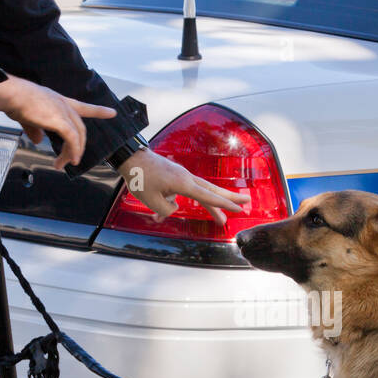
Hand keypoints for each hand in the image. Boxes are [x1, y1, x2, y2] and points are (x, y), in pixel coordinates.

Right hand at [0, 75, 115, 169]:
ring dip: (73, 152)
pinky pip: (72, 139)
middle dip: (78, 147)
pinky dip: (74, 150)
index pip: (83, 107)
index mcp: (59, 101)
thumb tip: (39, 141)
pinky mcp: (59, 120)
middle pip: (80, 129)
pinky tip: (72, 160)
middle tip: (72, 161)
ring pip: (77, 135)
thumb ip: (35, 130)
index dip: (98, 111)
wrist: (10, 94)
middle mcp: (64, 105)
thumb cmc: (15, 101)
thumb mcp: (27, 117)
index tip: (112, 112)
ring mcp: (63, 111)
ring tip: (66, 164)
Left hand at [117, 148, 249, 225]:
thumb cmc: (141, 177)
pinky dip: (183, 204)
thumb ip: (167, 209)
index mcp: (183, 184)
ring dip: (212, 205)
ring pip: (203, 192)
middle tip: (246, 203)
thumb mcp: (152, 201)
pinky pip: (186, 192)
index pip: (209, 197)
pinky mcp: (176, 176)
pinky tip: (165, 213)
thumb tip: (174, 207)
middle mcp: (187, 178)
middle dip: (229, 199)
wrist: (131, 158)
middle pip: (213, 191)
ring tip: (222, 220)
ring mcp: (182, 176)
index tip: (240, 209)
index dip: (225, 205)